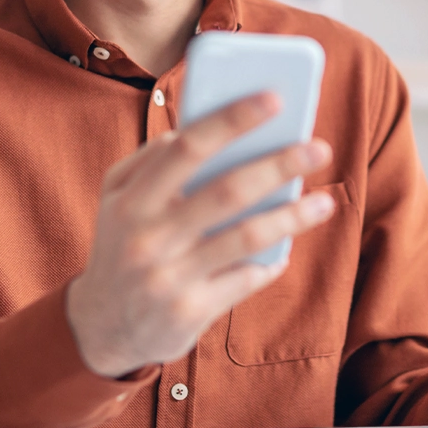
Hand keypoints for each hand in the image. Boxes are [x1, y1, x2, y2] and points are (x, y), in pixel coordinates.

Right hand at [67, 91, 333, 377]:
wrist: (101, 328)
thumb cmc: (122, 245)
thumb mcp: (117, 199)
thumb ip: (151, 160)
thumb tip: (206, 127)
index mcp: (131, 200)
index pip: (187, 147)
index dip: (232, 120)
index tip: (275, 98)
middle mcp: (148, 238)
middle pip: (227, 191)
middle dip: (279, 165)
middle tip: (319, 148)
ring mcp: (169, 278)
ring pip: (246, 237)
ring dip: (293, 216)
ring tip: (326, 201)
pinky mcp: (190, 312)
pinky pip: (246, 278)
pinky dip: (272, 261)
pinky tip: (287, 247)